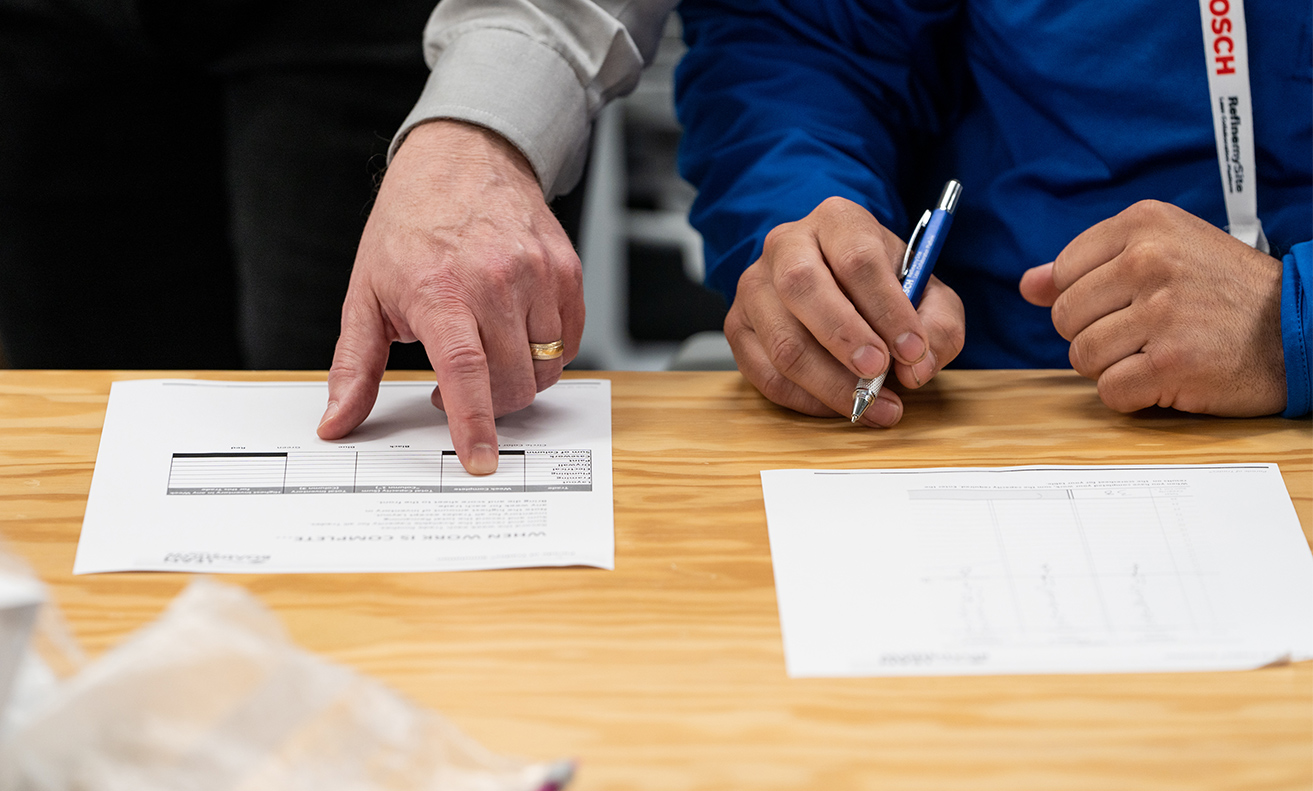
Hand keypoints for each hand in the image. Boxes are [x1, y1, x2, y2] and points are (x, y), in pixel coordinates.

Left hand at [316, 120, 583, 472]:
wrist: (463, 158)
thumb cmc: (411, 226)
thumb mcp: (367, 294)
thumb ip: (354, 366)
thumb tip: (336, 421)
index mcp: (440, 290)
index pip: (466, 369)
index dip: (474, 422)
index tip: (479, 459)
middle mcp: (495, 279)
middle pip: (512, 380)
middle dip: (490, 404)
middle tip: (460, 388)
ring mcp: (537, 272)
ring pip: (546, 365)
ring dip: (519, 378)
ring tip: (488, 354)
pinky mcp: (566, 269)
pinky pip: (569, 339)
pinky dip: (547, 353)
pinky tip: (517, 335)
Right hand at [725, 197, 965, 424]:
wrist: (836, 281)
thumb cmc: (882, 287)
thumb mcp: (927, 293)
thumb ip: (938, 324)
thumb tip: (917, 367)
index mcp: (837, 221)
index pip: (857, 259)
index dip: (887, 308)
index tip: (912, 349)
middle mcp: (786, 245)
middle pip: (803, 288)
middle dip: (845, 338)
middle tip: (879, 373)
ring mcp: (755, 286)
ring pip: (782, 340)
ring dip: (829, 383)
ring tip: (871, 405)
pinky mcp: (739, 326)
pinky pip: (765, 374)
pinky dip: (806, 400)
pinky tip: (837, 405)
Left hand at [1019, 199, 1284, 415]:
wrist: (1300, 328)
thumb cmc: (1226, 292)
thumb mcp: (1163, 252)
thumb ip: (1088, 266)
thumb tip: (1028, 285)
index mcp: (1144, 224)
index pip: (1063, 273)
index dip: (1087, 299)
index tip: (1128, 301)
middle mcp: (1150, 261)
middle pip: (1065, 318)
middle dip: (1097, 334)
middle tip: (1146, 332)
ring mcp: (1161, 312)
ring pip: (1082, 356)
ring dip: (1114, 366)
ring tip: (1157, 352)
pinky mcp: (1171, 363)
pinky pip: (1110, 391)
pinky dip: (1133, 395)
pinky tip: (1166, 377)